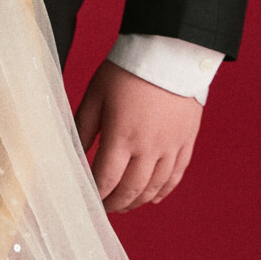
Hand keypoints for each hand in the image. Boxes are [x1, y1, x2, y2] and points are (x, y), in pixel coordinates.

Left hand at [73, 58, 201, 211]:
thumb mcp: (96, 95)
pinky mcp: (186, 140)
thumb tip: (73, 154)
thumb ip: (84, 127)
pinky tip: (153, 197)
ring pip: (155, 187)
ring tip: (124, 205)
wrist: (170, 51)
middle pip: (131, 190)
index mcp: (122, 136)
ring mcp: (171, 146)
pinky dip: (164, 191)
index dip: (95, 195)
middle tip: (104, 208)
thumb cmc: (128, 70)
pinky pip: (176, 175)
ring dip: (138, 201)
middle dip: (115, 204)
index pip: (106, 179)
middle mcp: (148, 147)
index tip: (87, 200)